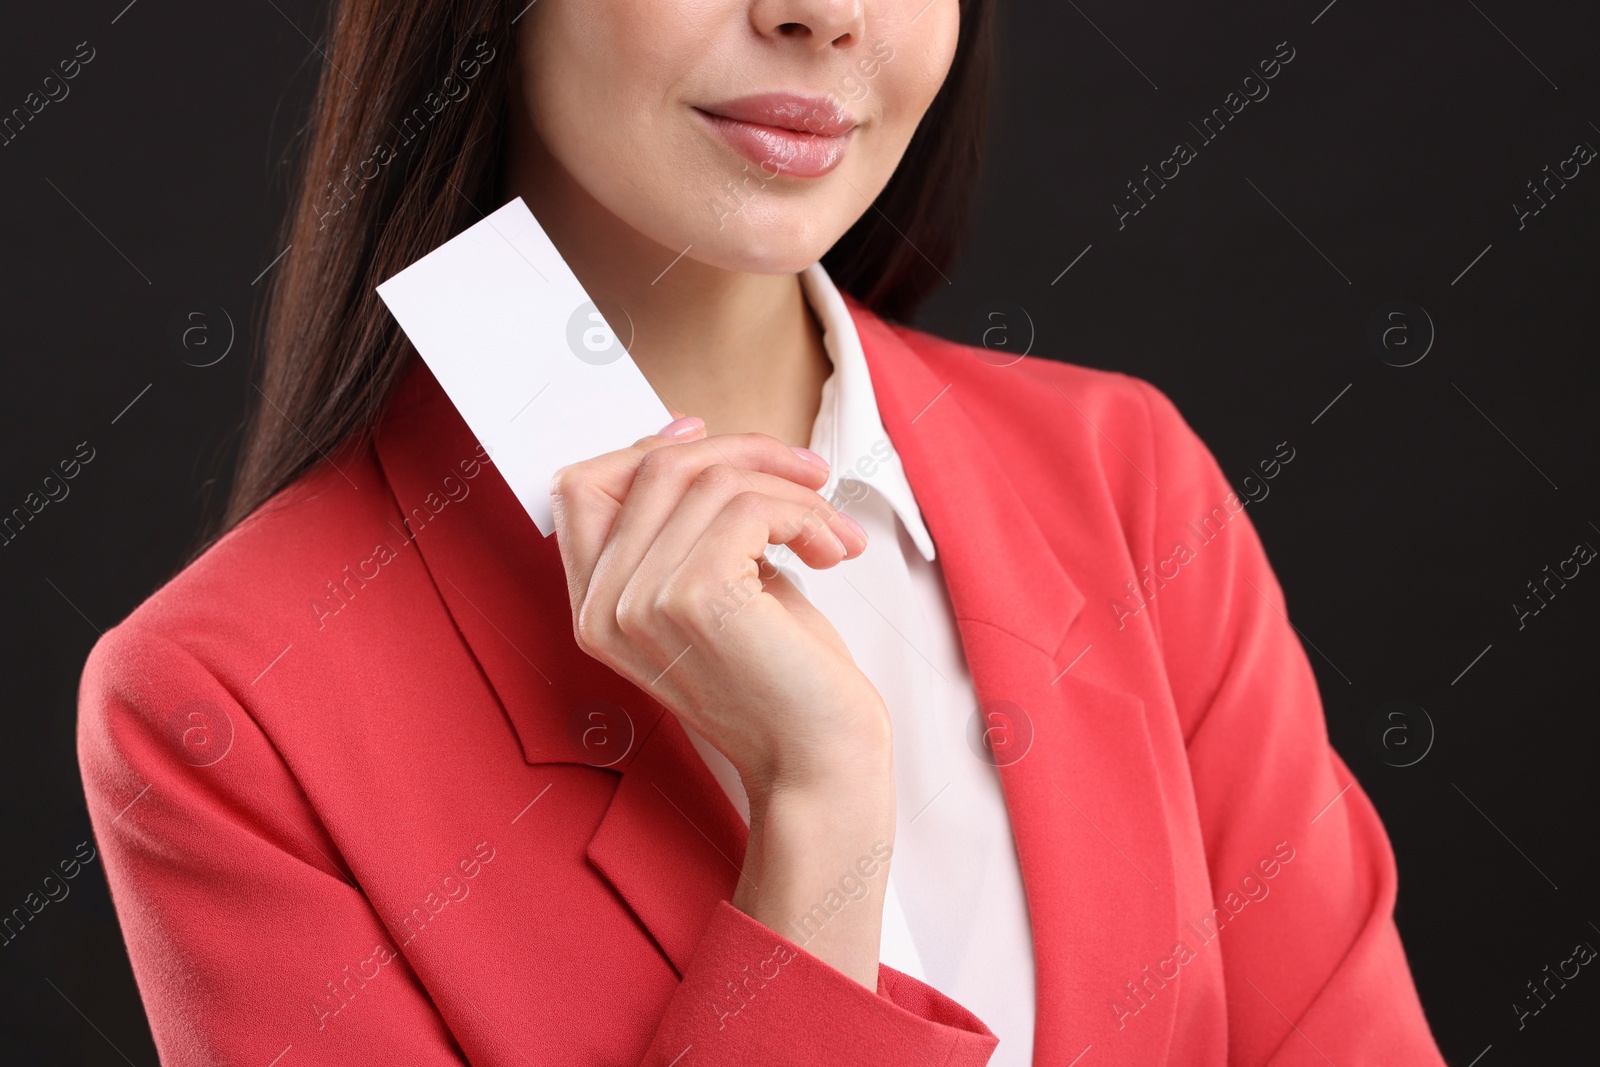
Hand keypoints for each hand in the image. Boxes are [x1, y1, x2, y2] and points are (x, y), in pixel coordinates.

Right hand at [549, 413, 896, 986]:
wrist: (818, 764)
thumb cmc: (782, 684)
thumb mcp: (720, 590)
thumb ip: (690, 530)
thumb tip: (692, 442)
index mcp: (596, 608)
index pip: (582, 488)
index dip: (645, 448)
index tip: (707, 435)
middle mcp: (603, 607)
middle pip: (655, 468)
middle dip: (744, 454)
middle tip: (809, 476)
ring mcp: (641, 603)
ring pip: (709, 482)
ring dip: (791, 491)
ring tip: (831, 532)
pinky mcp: (694, 598)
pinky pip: (748, 508)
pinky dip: (804, 515)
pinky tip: (831, 550)